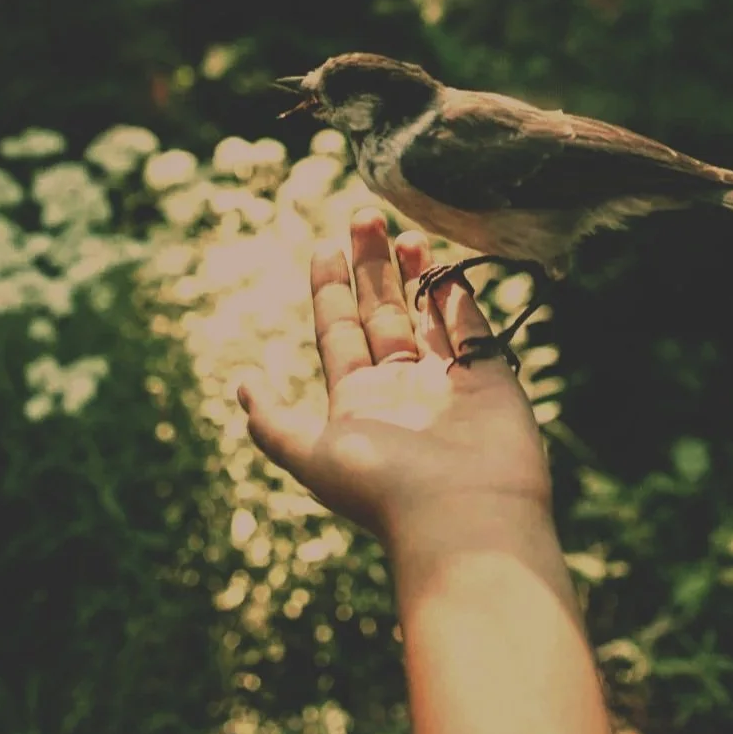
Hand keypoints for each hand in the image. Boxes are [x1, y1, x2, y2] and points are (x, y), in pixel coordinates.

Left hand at [237, 209, 551, 543]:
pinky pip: (474, 328)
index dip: (330, 290)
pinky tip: (446, 265)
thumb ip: (273, 421)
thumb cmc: (385, 486)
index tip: (326, 246)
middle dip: (372, 267)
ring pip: (427, 316)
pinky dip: (461, 297)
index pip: (339, 333)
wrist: (465, 517)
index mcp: (359, 402)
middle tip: (364, 216)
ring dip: (416, 274)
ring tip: (406, 232)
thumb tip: (240, 384)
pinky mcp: (492, 380)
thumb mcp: (312, 454)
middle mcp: (402, 389)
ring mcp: (449, 383)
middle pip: (382, 314)